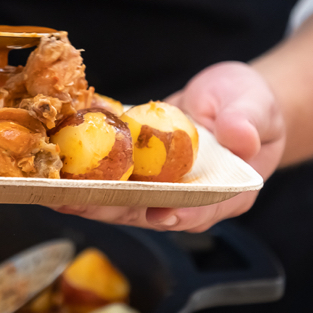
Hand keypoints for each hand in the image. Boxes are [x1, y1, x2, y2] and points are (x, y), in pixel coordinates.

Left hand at [52, 61, 285, 231]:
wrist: (231, 99)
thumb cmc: (250, 104)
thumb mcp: (255, 106)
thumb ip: (248, 122)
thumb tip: (241, 136)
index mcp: (225, 191)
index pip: (202, 208)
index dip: (180, 213)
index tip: (157, 213)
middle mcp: (188, 198)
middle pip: (150, 211)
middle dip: (113, 208)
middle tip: (80, 202)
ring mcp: (161, 187)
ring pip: (123, 200)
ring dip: (90, 198)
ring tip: (57, 194)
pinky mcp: (139, 172)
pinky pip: (112, 177)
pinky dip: (86, 175)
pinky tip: (58, 172)